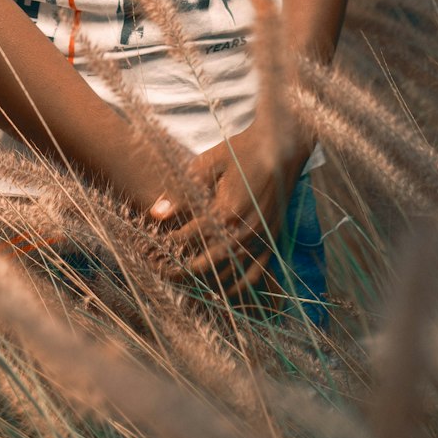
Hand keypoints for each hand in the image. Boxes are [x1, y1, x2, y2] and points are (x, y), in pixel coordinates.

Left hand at [150, 120, 309, 303]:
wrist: (281, 145)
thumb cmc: (242, 150)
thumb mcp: (209, 163)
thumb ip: (183, 191)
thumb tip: (156, 214)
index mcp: (228, 209)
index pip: (192, 235)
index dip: (173, 241)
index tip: (159, 242)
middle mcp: (245, 228)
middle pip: (209, 260)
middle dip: (185, 268)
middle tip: (166, 271)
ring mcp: (261, 237)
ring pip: (231, 270)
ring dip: (209, 280)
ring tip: (188, 283)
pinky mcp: (273, 239)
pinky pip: (256, 273)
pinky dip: (240, 286)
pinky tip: (226, 292)